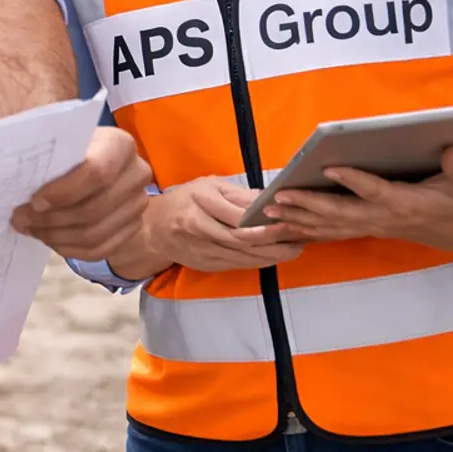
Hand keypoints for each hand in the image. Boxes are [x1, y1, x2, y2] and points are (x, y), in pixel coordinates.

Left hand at [10, 127, 151, 261]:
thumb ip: (43, 146)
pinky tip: (48, 239)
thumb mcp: (61, 140)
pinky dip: (69, 249)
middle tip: (20, 218)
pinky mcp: (133, 227)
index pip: (97, 172)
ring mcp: (138, 203)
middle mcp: (137, 173)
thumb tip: (7, 155)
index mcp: (119, 144)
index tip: (34, 201)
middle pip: (93, 209)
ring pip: (94, 234)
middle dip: (51, 220)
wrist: (101, 165)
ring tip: (30, 228)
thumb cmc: (71, 148)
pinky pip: (100, 249)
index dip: (64, 192)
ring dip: (56, 236)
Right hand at [141, 177, 306, 272]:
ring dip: (271, 255)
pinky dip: (258, 262)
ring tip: (294, 250)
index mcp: (200, 201)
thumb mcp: (208, 187)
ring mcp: (201, 249)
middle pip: (243, 240)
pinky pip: (237, 264)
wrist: (152, 229)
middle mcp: (199, 227)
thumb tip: (269, 199)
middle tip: (300, 240)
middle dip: (274, 243)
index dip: (263, 222)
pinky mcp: (205, 264)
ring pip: (242, 256)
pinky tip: (274, 257)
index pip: (237, 216)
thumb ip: (238, 194)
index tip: (287, 220)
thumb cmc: (184, 200)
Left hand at [264, 146, 452, 254]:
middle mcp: (384, 217)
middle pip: (341, 213)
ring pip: (330, 226)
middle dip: (308, 205)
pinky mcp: (367, 228)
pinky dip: (306, 230)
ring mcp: (373, 226)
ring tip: (268, 211)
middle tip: (279, 196)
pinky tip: (282, 226)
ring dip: (298, 219)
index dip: (353, 180)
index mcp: (405, 202)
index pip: (375, 191)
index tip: (329, 168)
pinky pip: (332, 232)